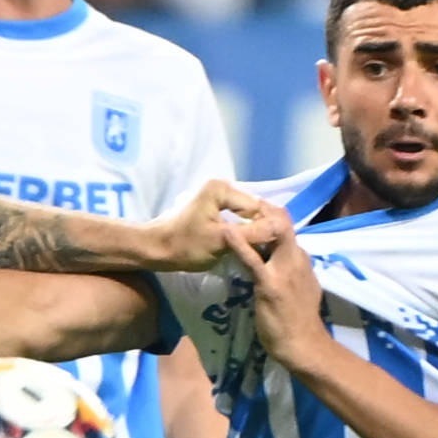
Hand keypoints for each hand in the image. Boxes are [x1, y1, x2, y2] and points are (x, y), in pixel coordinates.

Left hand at [157, 178, 292, 269]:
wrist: (156, 250)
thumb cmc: (185, 245)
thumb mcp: (221, 241)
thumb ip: (252, 233)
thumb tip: (281, 229)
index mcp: (222, 189)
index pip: (258, 207)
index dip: (268, 227)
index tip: (275, 248)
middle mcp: (222, 187)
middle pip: (253, 209)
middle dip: (260, 228)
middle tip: (269, 250)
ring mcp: (217, 197)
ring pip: (246, 215)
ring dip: (252, 232)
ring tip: (260, 250)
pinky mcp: (214, 209)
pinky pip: (236, 219)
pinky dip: (242, 232)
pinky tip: (246, 246)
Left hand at [223, 206, 331, 367]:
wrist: (303, 344)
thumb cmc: (300, 322)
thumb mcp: (305, 290)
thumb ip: (296, 273)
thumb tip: (290, 264)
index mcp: (302, 260)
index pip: (288, 231)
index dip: (272, 218)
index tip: (256, 210)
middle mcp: (296, 259)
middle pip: (283, 223)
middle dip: (265, 209)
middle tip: (245, 201)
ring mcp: (284, 270)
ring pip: (271, 234)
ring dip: (253, 220)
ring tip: (234, 208)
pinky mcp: (270, 283)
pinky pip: (253, 259)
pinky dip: (239, 244)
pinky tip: (226, 233)